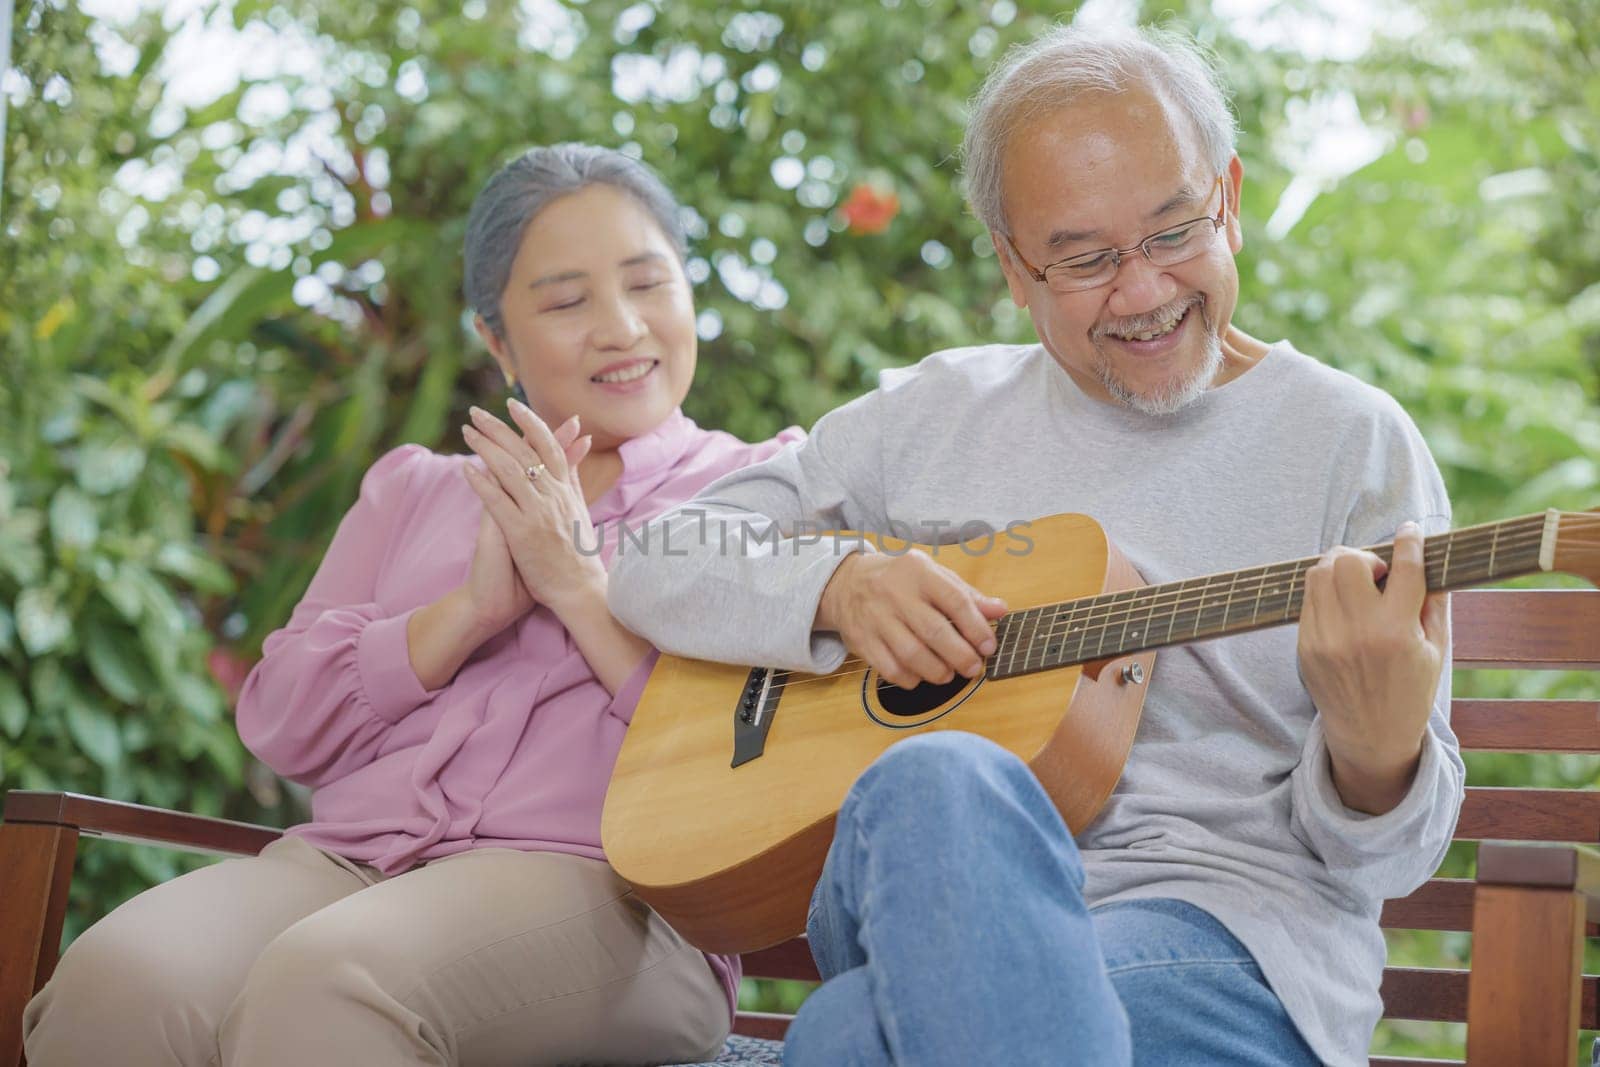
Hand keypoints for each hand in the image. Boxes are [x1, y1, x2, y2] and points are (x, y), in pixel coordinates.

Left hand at [461, 399, 602, 617]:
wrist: (580, 590)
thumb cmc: (579, 553)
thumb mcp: (580, 508)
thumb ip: (572, 476)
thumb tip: (576, 443)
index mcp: (566, 490)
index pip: (549, 445)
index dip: (531, 422)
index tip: (512, 405)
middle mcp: (554, 496)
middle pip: (524, 451)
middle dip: (498, 428)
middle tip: (476, 412)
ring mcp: (538, 513)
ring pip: (509, 470)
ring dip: (485, 447)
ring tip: (467, 432)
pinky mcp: (522, 533)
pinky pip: (498, 501)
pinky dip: (481, 483)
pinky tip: (466, 469)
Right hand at [815, 549, 1006, 688]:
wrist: (847, 583)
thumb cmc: (901, 580)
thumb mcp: (933, 575)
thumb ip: (967, 594)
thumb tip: (1000, 610)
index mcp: (919, 572)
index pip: (955, 601)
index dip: (976, 628)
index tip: (989, 646)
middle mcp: (896, 594)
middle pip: (934, 632)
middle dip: (960, 656)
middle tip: (974, 668)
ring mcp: (876, 618)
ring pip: (911, 655)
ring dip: (937, 671)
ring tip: (949, 674)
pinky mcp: (862, 641)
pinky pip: (890, 669)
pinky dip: (911, 679)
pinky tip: (921, 676)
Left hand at [1297, 522, 1448, 812]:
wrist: (1371, 736)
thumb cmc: (1411, 690)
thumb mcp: (1438, 650)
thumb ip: (1436, 602)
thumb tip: (1431, 556)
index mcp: (1398, 633)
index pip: (1404, 569)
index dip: (1410, 542)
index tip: (1411, 531)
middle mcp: (1358, 632)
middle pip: (1348, 561)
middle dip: (1366, 557)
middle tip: (1379, 573)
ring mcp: (1326, 639)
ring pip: (1319, 573)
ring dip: (1340, 567)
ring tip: (1359, 585)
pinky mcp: (1305, 646)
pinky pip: (1308, 599)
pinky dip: (1325, 591)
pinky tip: (1343, 604)